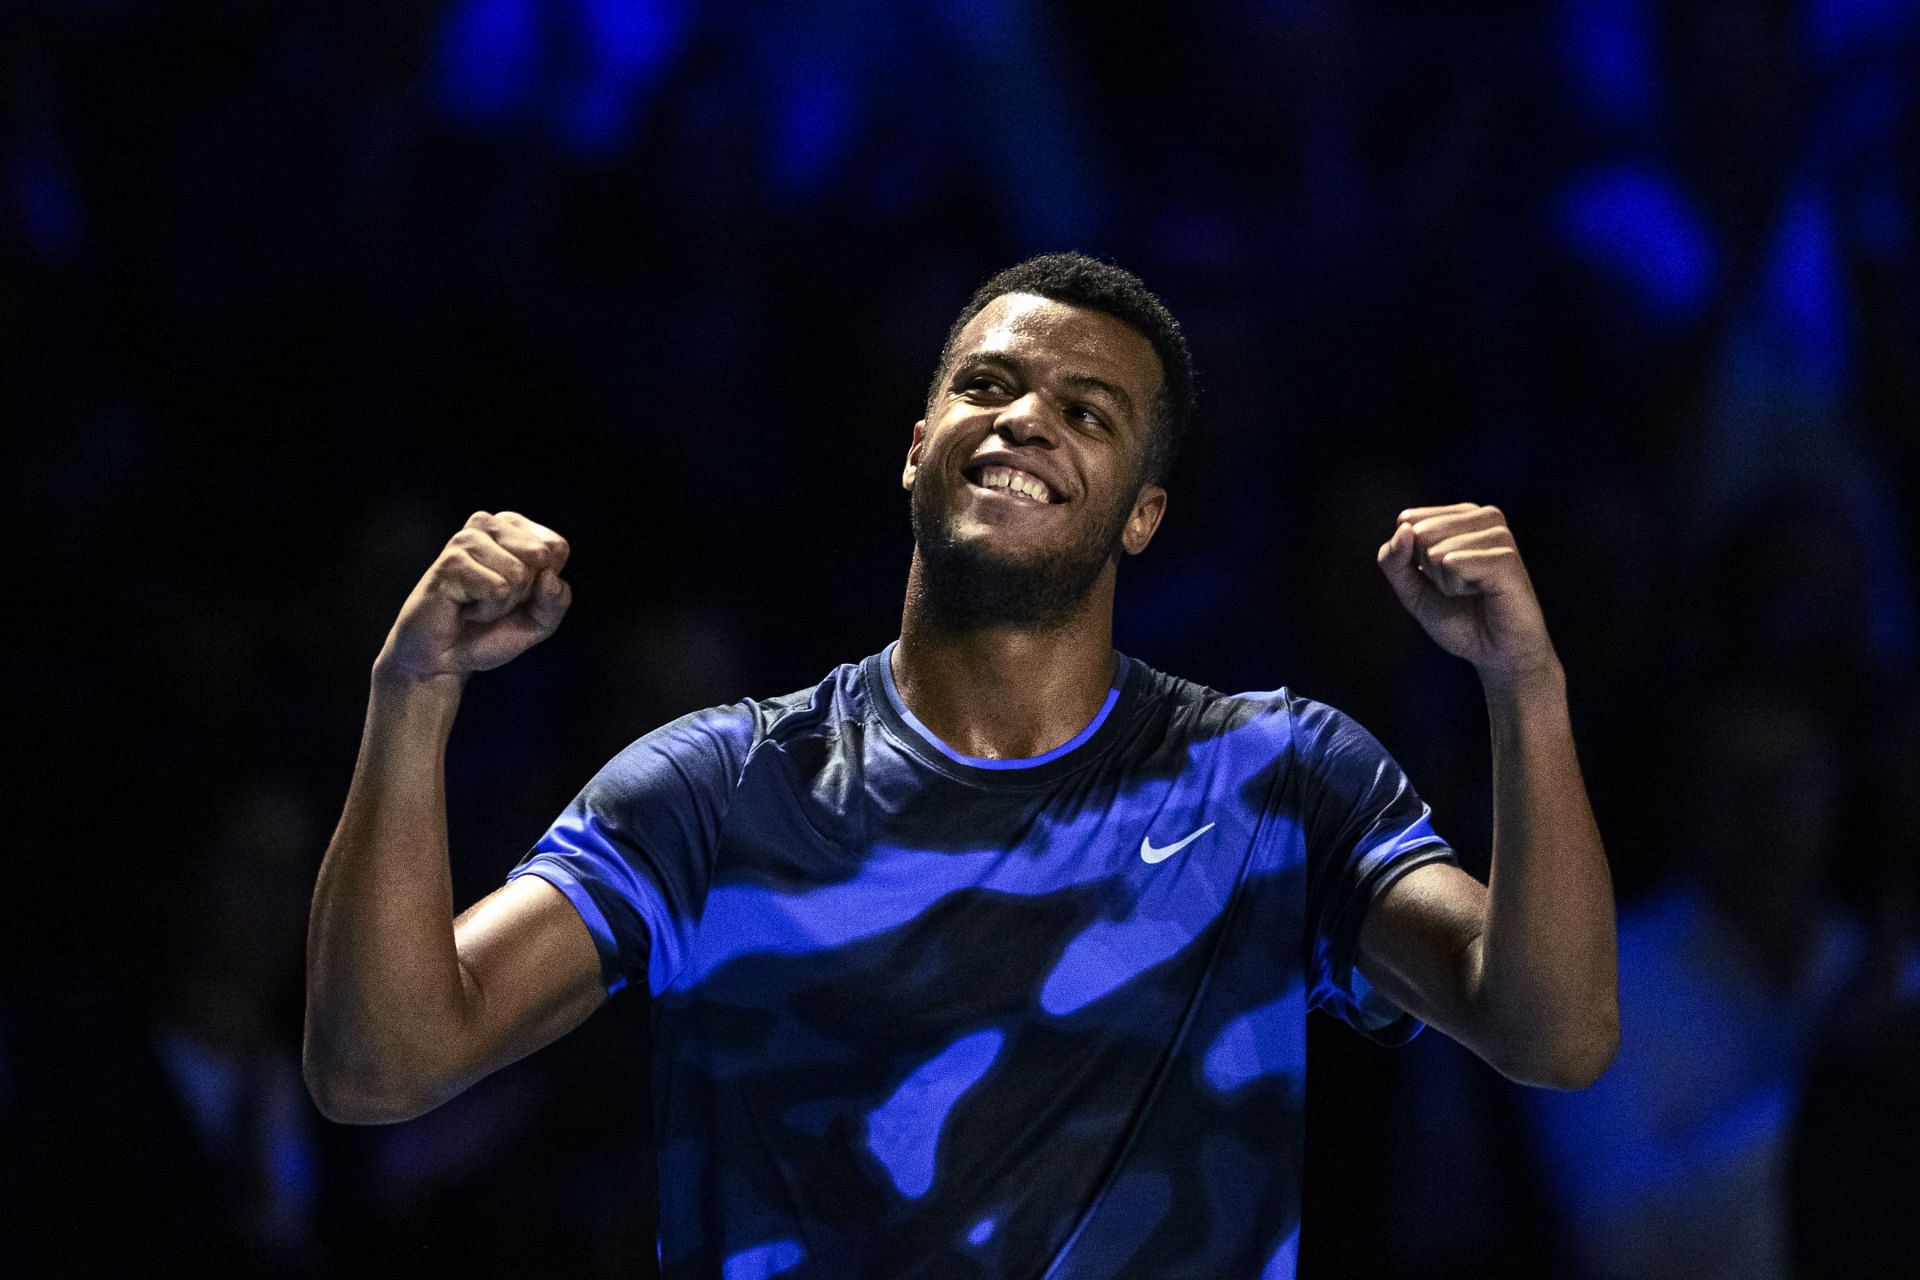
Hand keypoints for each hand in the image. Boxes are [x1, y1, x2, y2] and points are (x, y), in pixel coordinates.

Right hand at [374, 511, 572, 684]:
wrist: (444, 657)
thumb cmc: (490, 630)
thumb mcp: (540, 620)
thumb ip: (557, 600)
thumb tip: (550, 576)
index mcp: (511, 527)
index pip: (557, 547)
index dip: (545, 582)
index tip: (515, 592)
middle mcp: (487, 524)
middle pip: (540, 556)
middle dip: (525, 591)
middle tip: (493, 600)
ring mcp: (466, 540)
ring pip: (519, 573)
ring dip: (503, 603)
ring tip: (476, 604)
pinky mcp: (451, 562)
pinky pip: (498, 589)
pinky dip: (488, 609)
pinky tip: (464, 608)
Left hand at [1376, 503, 1558, 683]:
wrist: (1498, 654)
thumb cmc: (1460, 619)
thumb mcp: (1412, 590)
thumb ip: (1394, 560)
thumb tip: (1403, 528)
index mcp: (1463, 515)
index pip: (1409, 522)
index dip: (1413, 561)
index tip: (1443, 577)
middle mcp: (1485, 517)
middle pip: (1420, 533)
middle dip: (1429, 571)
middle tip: (1460, 589)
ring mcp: (1499, 535)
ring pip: (1435, 551)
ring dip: (1446, 583)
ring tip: (1473, 592)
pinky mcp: (1505, 556)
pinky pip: (1453, 563)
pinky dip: (1457, 587)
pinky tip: (1483, 593)